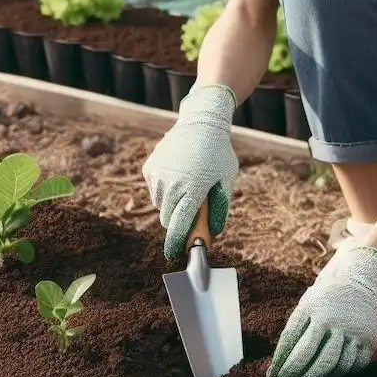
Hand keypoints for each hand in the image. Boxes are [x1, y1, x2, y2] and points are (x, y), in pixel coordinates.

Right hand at [142, 84, 239, 258]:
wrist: (201, 122)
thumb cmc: (218, 154)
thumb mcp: (226, 181)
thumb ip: (220, 208)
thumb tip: (214, 233)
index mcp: (193, 191)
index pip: (180, 226)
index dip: (176, 243)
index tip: (173, 254)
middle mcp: (172, 185)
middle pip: (168, 220)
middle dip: (178, 222)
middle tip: (190, 212)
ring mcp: (158, 176)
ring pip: (161, 205)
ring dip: (171, 205)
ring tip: (186, 188)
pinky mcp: (150, 168)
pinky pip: (155, 189)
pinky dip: (164, 189)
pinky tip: (177, 175)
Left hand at [267, 247, 376, 376]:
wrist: (362, 283)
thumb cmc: (325, 300)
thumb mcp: (307, 306)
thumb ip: (294, 332)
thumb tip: (276, 366)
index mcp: (313, 309)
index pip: (291, 341)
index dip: (281, 362)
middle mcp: (334, 320)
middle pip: (314, 357)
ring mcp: (354, 331)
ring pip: (334, 366)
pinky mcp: (370, 340)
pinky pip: (354, 366)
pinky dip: (340, 376)